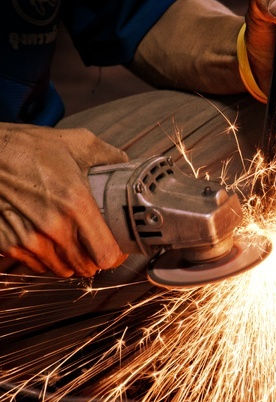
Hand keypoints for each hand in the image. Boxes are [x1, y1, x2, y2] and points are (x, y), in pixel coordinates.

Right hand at [0, 124, 128, 276]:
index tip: (118, 248)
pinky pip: (38, 266)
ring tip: (75, 244)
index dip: (117, 255)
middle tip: (97, 245)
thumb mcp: (78, 142)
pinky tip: (51, 242)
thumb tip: (125, 163)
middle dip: (96, 259)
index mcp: (76, 204)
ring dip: (73, 261)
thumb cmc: (29, 147)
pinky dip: (49, 259)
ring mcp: (29, 239)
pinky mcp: (8, 244)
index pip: (106, 253)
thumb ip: (109, 156)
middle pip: (87, 268)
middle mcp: (53, 227)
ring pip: (63, 270)